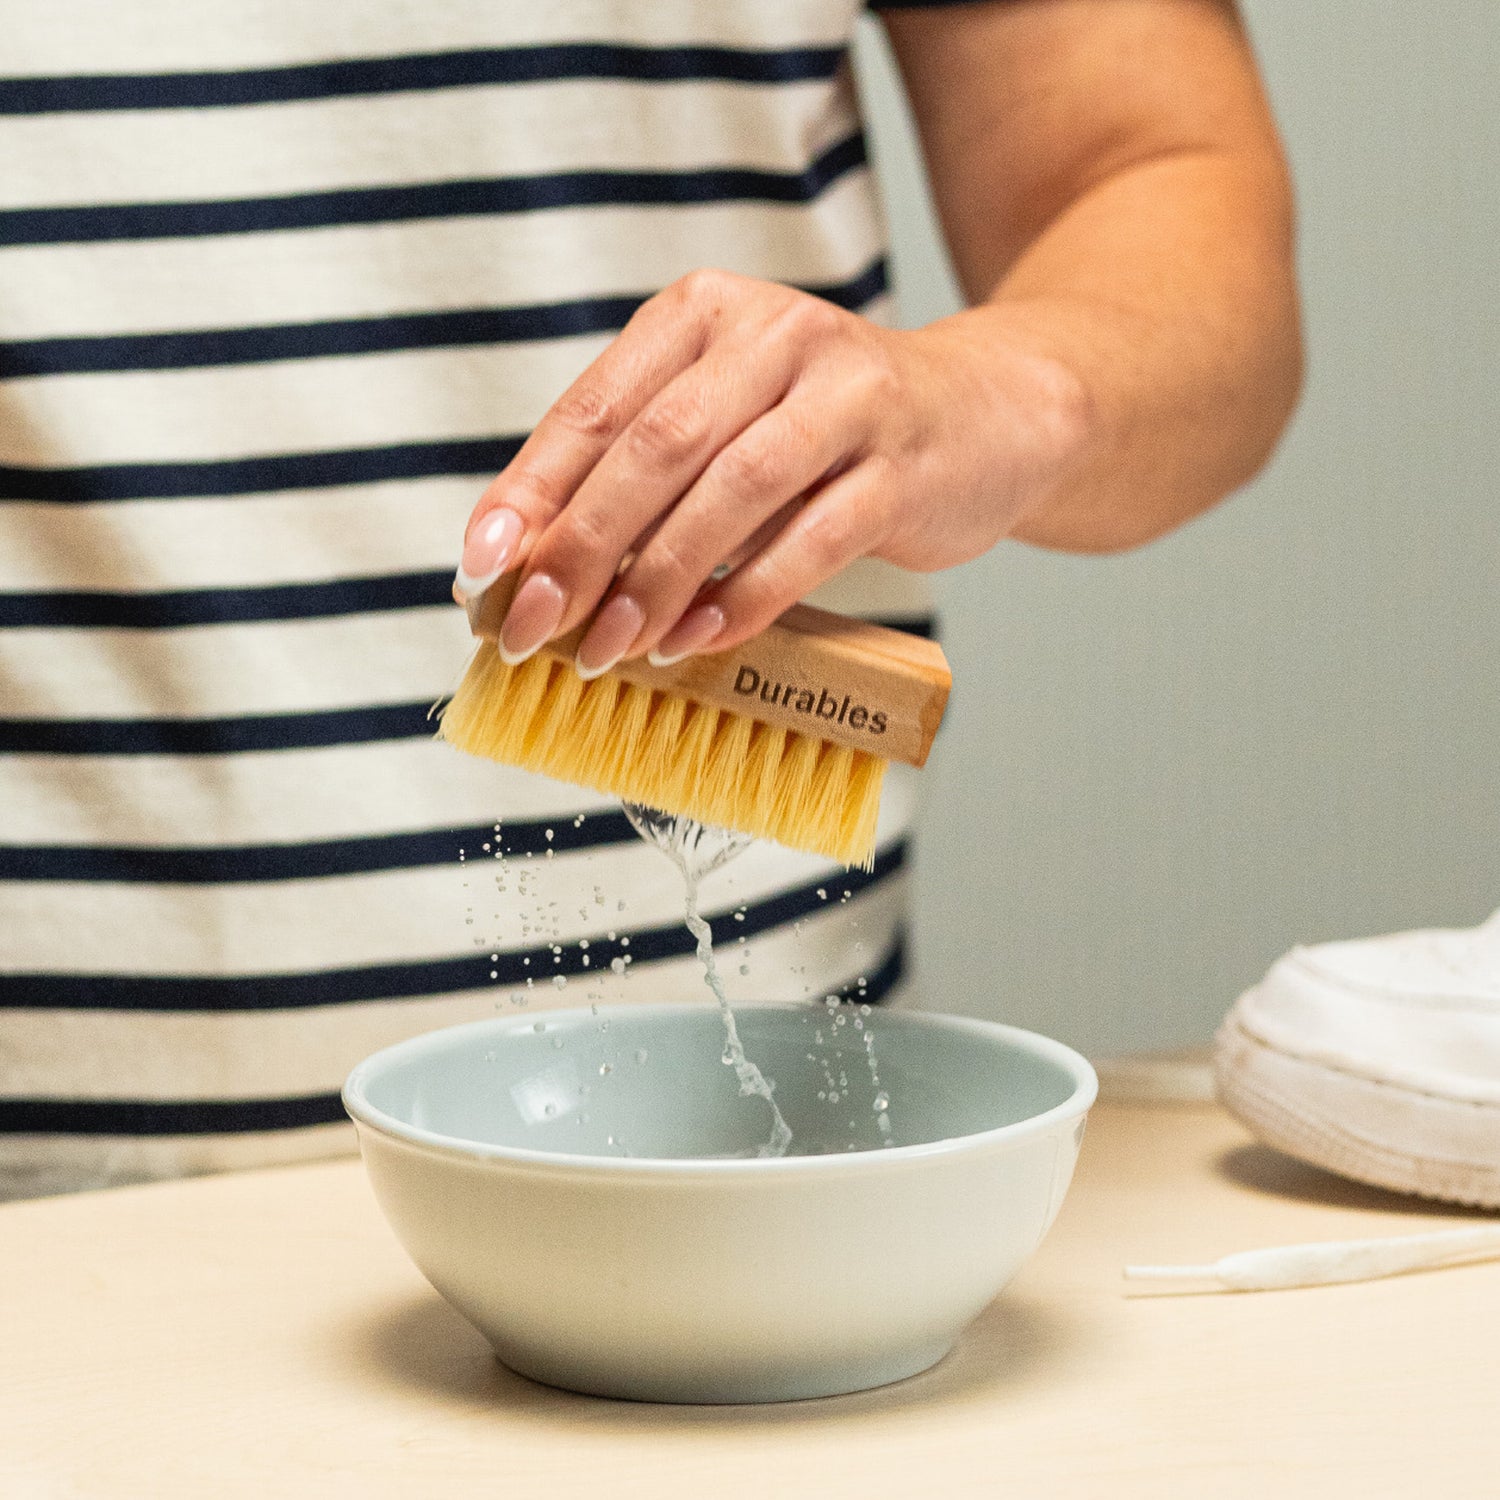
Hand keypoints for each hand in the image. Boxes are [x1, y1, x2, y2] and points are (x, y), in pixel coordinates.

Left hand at [454, 268, 1087, 674]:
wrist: (983, 416)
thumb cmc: (827, 433)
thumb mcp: (726, 419)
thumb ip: (641, 473)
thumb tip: (528, 567)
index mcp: (706, 312)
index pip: (596, 407)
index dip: (531, 493)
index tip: (480, 570)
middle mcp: (775, 334)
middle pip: (656, 446)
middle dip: (581, 546)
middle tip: (533, 627)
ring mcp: (848, 395)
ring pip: (731, 491)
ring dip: (656, 580)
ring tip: (607, 649)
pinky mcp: (902, 466)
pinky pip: (812, 539)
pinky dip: (745, 597)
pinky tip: (696, 641)